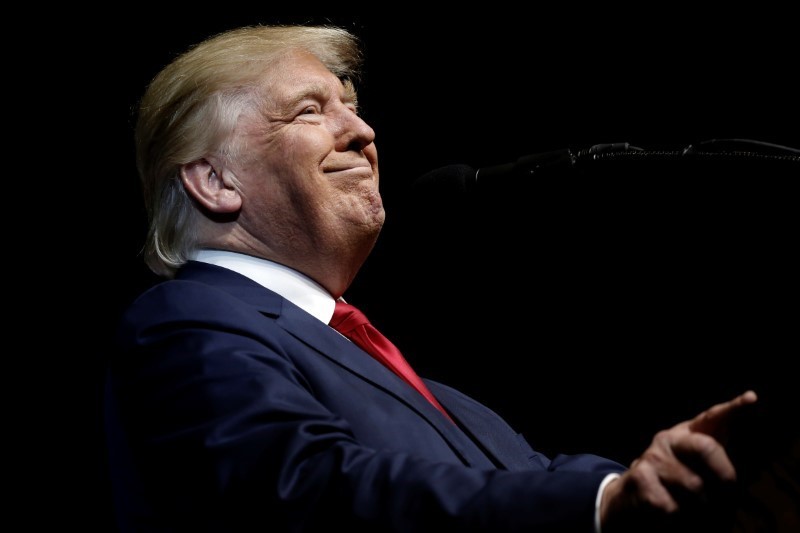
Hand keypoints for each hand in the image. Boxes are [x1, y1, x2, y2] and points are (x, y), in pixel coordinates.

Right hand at [600, 390, 757, 531]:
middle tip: (727, 496)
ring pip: (694, 485)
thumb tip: (737, 467)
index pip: (713, 417)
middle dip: (724, 475)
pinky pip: (674, 505)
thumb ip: (716, 459)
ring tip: (693, 509)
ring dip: (701, 507)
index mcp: (688, 434)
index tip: (751, 399)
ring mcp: (653, 457)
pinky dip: (678, 518)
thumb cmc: (674, 483)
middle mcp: (669, 439)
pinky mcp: (640, 478)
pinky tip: (671, 513)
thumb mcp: (695, 468)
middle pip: (707, 447)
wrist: (630, 497)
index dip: (733, 408)